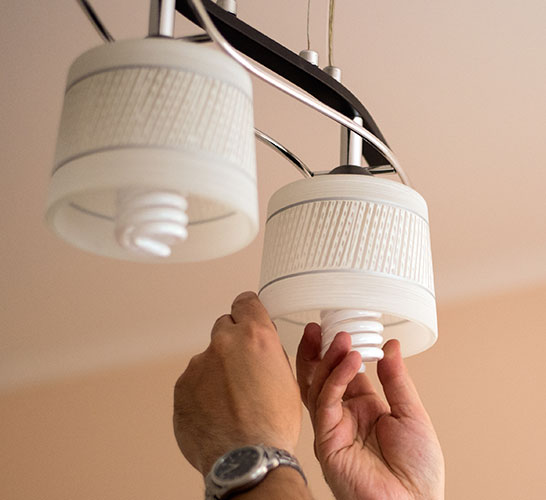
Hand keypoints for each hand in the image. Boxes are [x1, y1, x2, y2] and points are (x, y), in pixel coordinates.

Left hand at [173, 292, 301, 475]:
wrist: (247, 460)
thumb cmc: (272, 425)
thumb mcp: (287, 380)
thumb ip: (268, 353)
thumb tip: (259, 346)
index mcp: (255, 337)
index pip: (245, 301)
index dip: (247, 309)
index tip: (246, 313)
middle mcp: (224, 344)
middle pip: (224, 326)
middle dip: (233, 341)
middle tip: (242, 367)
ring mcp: (199, 365)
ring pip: (208, 357)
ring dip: (217, 369)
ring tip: (230, 400)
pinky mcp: (182, 386)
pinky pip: (194, 380)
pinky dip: (203, 390)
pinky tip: (216, 411)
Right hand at [296, 323, 444, 499]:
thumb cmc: (418, 473)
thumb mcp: (412, 415)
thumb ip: (396, 381)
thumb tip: (390, 347)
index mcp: (364, 409)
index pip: (344, 373)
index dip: (341, 351)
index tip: (341, 327)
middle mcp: (344, 416)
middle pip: (322, 377)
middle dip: (319, 351)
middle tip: (321, 326)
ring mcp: (333, 428)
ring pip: (319, 386)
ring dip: (327, 359)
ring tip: (340, 337)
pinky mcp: (327, 440)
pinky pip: (326, 402)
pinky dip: (336, 378)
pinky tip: (350, 361)